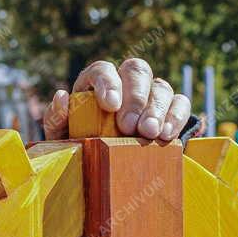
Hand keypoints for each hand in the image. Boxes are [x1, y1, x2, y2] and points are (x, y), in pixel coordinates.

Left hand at [43, 58, 190, 142]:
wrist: (107, 167)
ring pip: (161, 86)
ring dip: (157, 109)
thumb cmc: (81, 146)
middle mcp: (126, 82)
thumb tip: (62, 97)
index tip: (109, 105)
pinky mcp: (171, 111)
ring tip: (151, 134)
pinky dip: (177, 116)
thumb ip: (57, 118)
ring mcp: (151, 94)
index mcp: (97, 83)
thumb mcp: (62, 136)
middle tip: (130, 127)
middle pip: (137, 71)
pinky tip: (168, 135)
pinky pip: (180, 103)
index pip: (103, 69)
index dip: (108, 83)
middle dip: (135, 97)